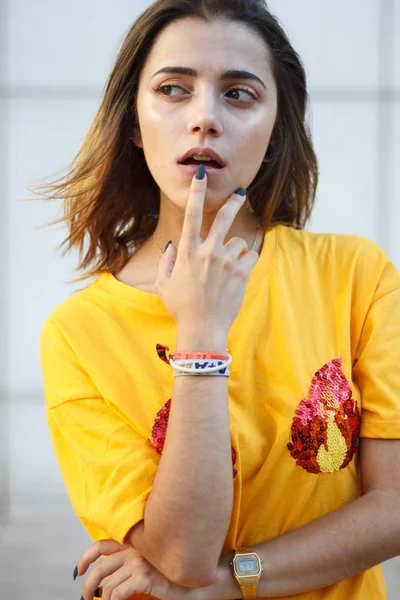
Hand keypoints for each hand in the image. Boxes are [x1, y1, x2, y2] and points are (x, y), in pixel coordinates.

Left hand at [76, 539, 197, 599]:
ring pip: (108, 584)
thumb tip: (99, 587)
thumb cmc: (168, 577)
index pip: (102, 545)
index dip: (86, 557)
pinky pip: (118, 593)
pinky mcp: (145, 577)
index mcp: (133, 545)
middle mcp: (135, 550)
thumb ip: (124, 570)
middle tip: (86, 599)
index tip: (78, 572)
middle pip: (100, 567)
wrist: (193, 583)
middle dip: (88, 586)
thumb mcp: (143, 569)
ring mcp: (140, 562)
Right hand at [155, 171, 258, 334]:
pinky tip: (237, 276)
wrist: (203, 328)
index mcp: (187, 252)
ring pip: (238, 242)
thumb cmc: (182, 307)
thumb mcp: (164, 284)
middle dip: (233, 202)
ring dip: (235, 252)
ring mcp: (226, 261)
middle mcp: (207, 252)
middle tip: (240, 193)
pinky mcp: (242, 272)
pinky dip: (245, 263)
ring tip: (227, 272)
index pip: (191, 214)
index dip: (196, 191)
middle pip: (223, 217)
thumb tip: (173, 245)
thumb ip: (167, 261)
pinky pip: (250, 256)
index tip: (201, 173)